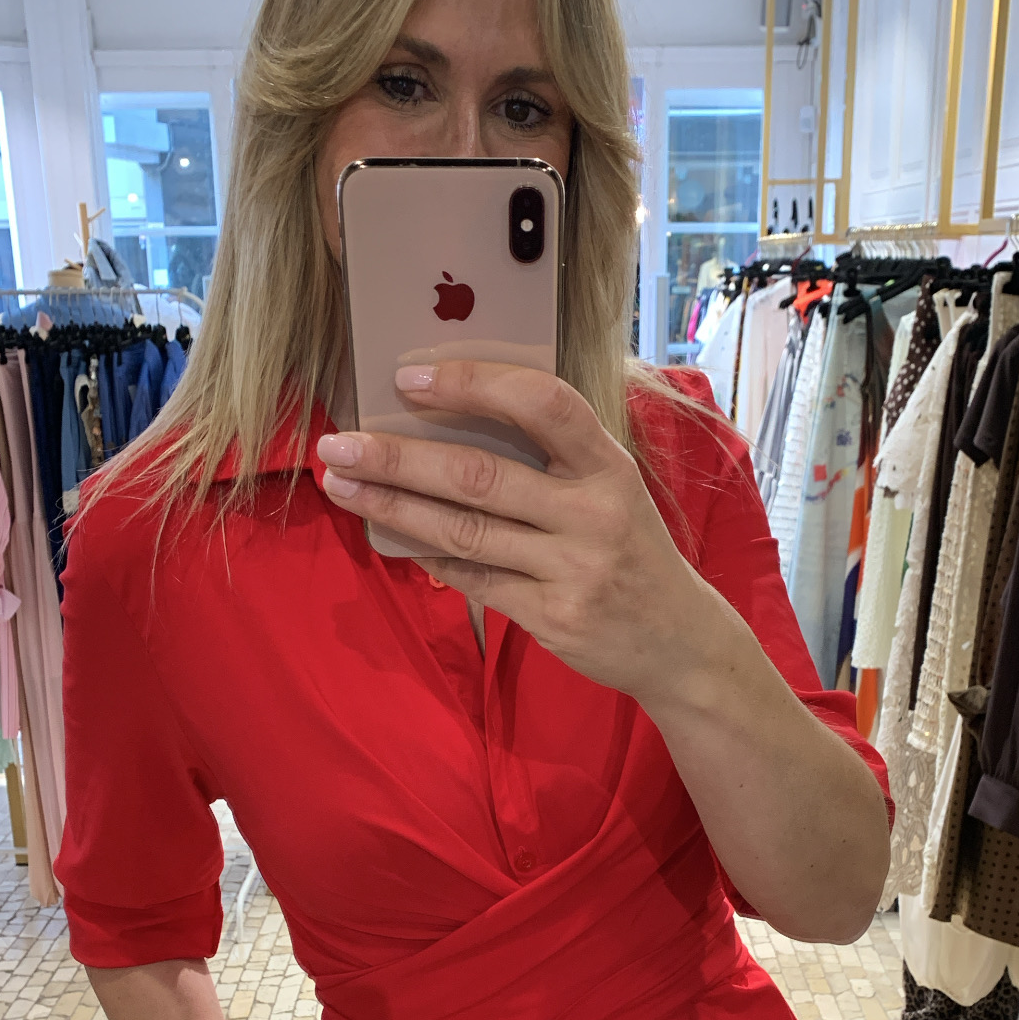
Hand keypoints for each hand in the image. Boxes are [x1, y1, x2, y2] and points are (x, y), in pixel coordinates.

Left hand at [316, 361, 717, 706]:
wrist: (680, 642)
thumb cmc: (631, 551)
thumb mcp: (613, 489)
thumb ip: (553, 457)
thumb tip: (451, 419)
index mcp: (609, 466)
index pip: (542, 404)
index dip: (474, 384)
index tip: (410, 377)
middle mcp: (593, 515)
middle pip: (479, 475)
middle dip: (398, 456)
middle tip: (338, 441)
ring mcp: (573, 570)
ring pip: (463, 531)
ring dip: (392, 505)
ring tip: (341, 484)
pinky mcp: (552, 617)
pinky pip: (472, 579)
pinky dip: (426, 554)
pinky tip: (389, 535)